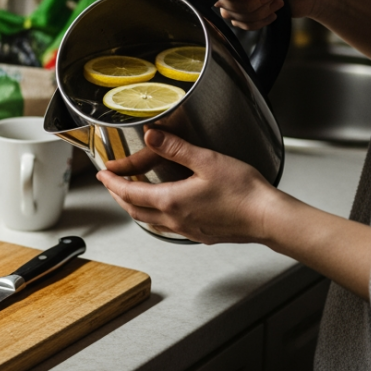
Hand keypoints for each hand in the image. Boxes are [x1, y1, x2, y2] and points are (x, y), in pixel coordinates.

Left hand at [96, 129, 281, 244]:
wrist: (267, 218)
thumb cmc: (243, 192)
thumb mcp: (207, 160)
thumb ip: (176, 148)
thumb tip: (151, 137)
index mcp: (171, 201)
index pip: (130, 193)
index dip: (113, 183)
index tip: (103, 174)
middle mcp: (175, 220)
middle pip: (135, 210)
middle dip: (119, 196)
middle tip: (111, 183)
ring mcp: (187, 230)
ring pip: (150, 221)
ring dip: (135, 207)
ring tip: (132, 194)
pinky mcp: (200, 234)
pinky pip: (167, 227)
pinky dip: (155, 216)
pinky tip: (164, 209)